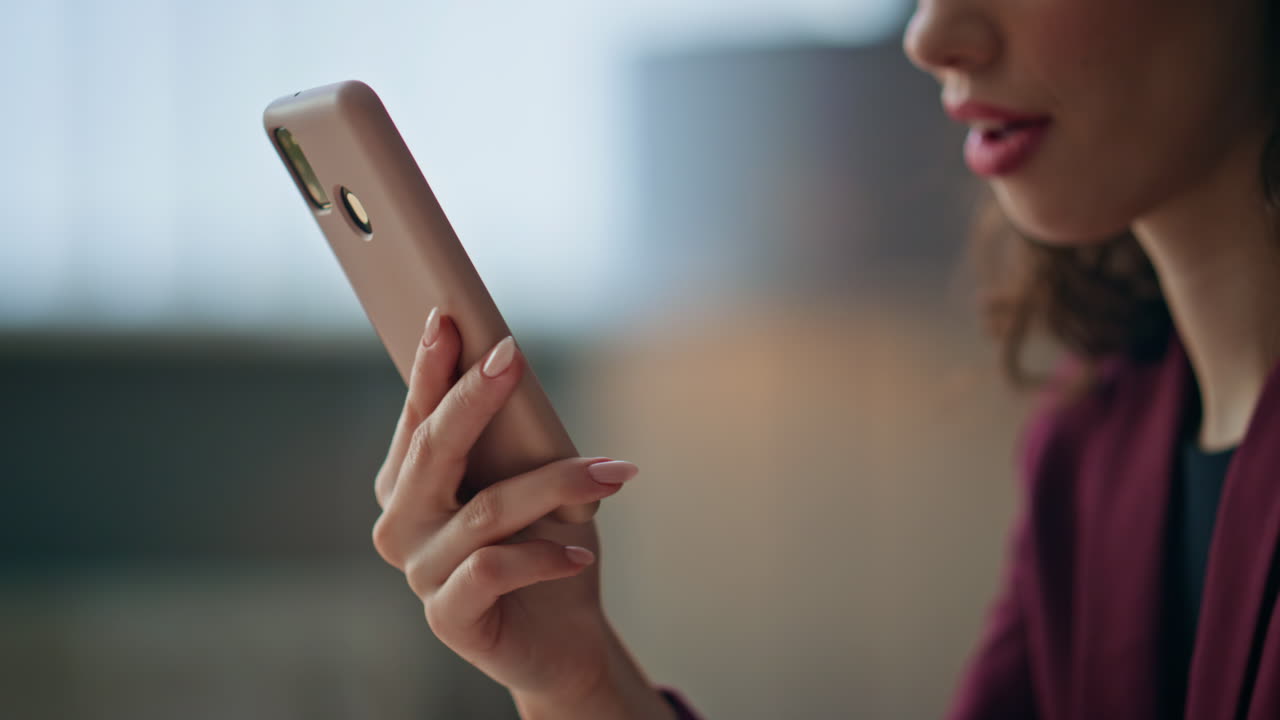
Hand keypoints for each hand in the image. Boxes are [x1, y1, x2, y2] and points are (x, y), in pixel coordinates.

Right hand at [370, 308, 662, 715]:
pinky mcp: (447, 617)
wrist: (563, 638)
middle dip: (473, 397)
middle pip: (434, 450)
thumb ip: (512, 440)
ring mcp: (420, 572)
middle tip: (512, 356)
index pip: (417, 417)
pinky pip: (495, 569)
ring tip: (611, 474)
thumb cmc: (544, 545)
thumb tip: (514, 369)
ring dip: (557, 485)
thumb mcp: (533, 482)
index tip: (451, 318)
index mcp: (409, 484)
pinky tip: (580, 555)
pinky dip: (546, 556)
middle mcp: (402, 524)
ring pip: (486, 509)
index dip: (432, 368)